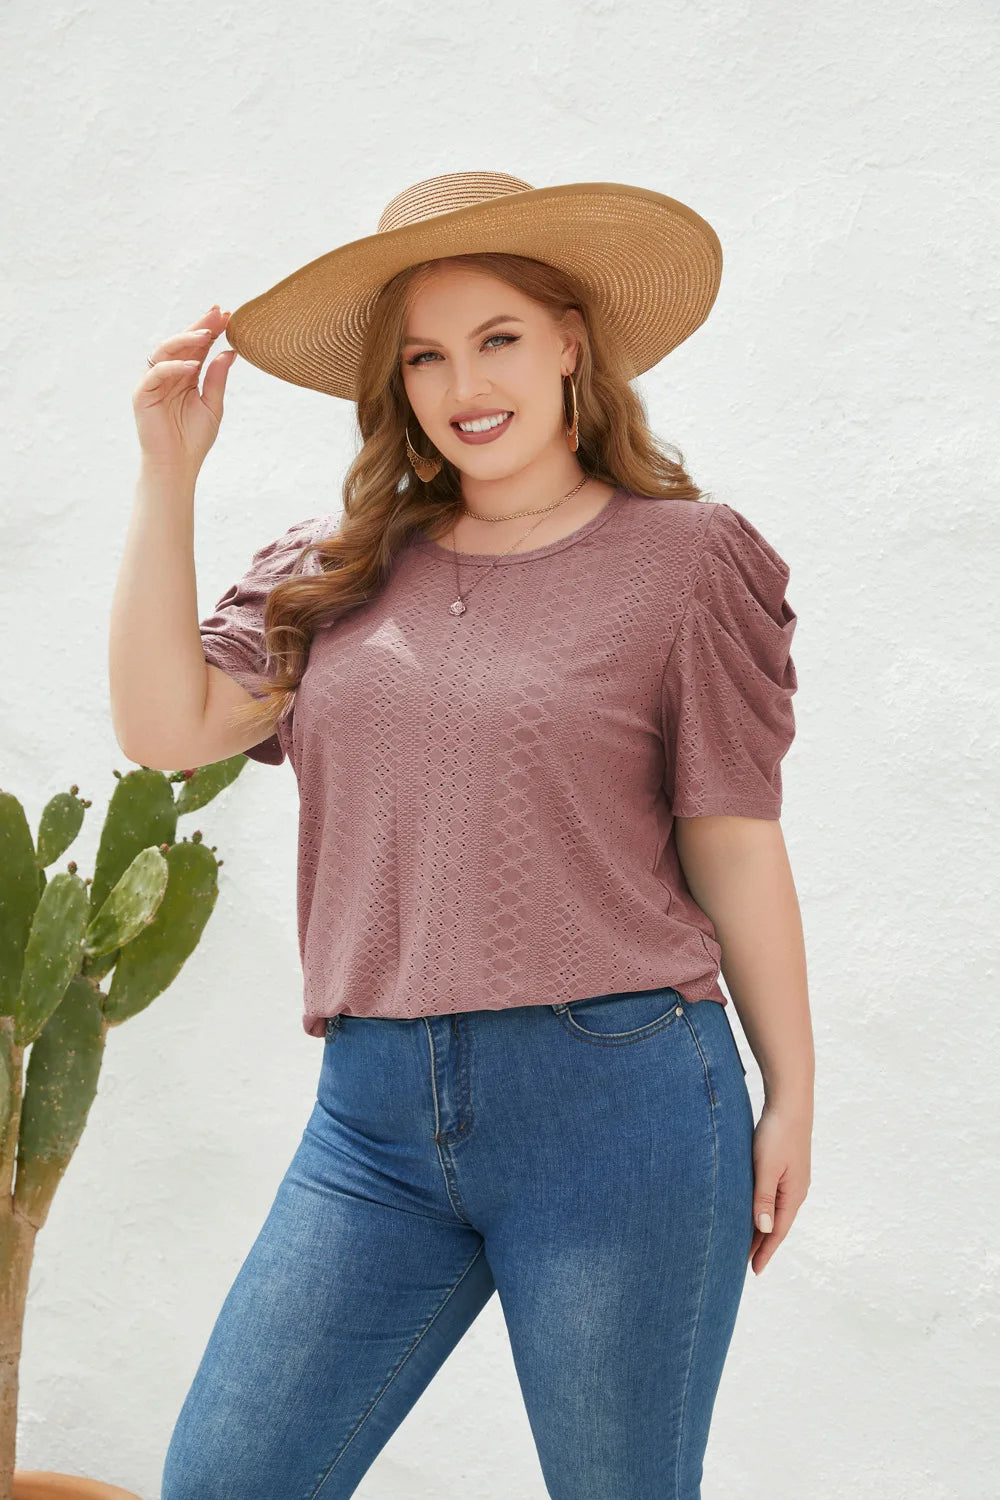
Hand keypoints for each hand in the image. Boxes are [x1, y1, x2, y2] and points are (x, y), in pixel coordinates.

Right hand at [132, 305, 236, 478]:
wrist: (177, 466)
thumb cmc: (193, 439)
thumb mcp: (213, 405)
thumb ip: (217, 379)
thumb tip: (230, 352)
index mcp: (185, 376)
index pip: (197, 347)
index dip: (211, 331)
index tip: (228, 316)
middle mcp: (168, 374)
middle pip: (182, 344)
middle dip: (200, 327)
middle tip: (218, 313)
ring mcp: (153, 383)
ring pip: (166, 351)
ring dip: (186, 340)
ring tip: (207, 333)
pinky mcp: (142, 394)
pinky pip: (156, 373)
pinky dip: (174, 367)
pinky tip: (193, 365)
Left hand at [748, 1097, 811, 1274]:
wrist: (790, 1104)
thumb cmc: (776, 1134)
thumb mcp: (766, 1167)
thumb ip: (763, 1198)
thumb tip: (764, 1230)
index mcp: (793, 1194)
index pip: (777, 1232)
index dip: (765, 1251)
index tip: (754, 1271)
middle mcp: (796, 1190)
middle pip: (777, 1225)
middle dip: (763, 1243)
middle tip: (745, 1262)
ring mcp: (793, 1179)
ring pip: (775, 1211)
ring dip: (763, 1227)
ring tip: (748, 1241)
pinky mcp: (787, 1168)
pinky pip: (774, 1197)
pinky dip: (764, 1209)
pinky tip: (756, 1210)